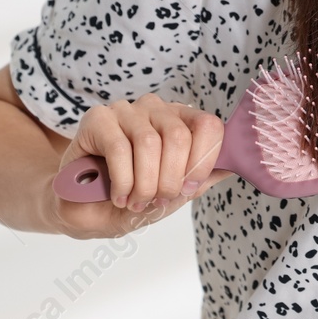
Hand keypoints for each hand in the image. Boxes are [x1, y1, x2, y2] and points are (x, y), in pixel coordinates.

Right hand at [51, 94, 231, 239]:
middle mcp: (156, 109)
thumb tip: (234, 166)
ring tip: (134, 201)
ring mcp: (126, 110)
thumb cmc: (131, 196)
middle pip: (179, 137)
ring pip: (149, 143)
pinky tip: (118, 195)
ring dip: (144, 184)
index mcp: (180, 121)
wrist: (83, 209)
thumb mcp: (172, 193)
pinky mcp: (98, 119)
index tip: (188, 188)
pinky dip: (122, 180)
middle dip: (169, 180)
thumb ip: (200, 179)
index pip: (209, 126)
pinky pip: (119, 148)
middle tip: (154, 201)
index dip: (203, 161)